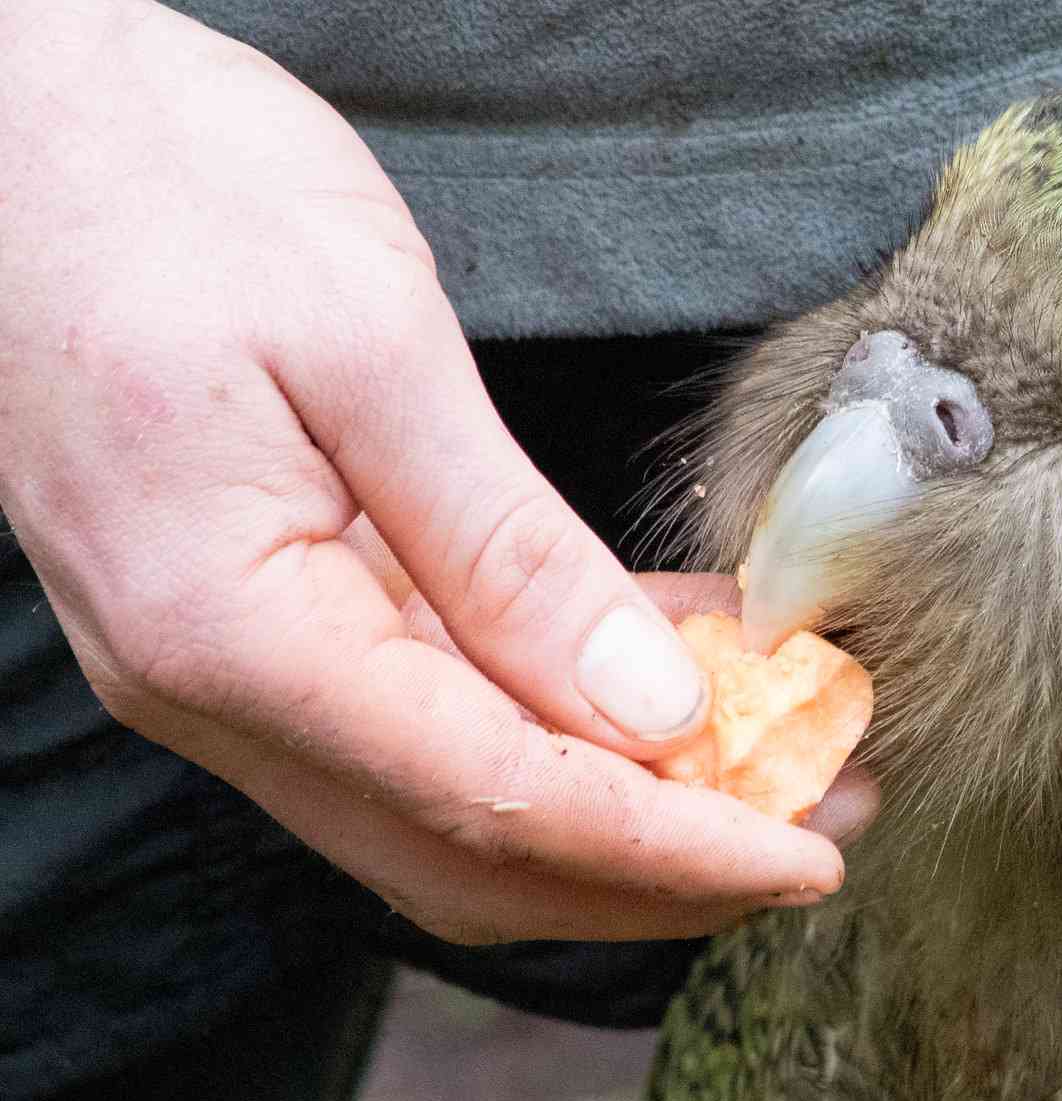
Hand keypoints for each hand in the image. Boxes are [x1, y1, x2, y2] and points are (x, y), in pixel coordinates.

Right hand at [0, 1, 868, 944]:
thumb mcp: (367, 345)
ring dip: (626, 813)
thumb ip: (507, 549)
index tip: (807, 858)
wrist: (11, 123)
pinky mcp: (261, 627)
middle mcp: (218, 692)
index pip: (494, 801)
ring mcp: (230, 673)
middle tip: (828, 825)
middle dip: (665, 864)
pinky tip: (682, 682)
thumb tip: (654, 709)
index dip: (670, 848)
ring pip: (455, 813)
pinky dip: (564, 724)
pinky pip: (433, 722)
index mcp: (233, 632)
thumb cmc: (165, 190)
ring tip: (785, 764)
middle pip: (475, 855)